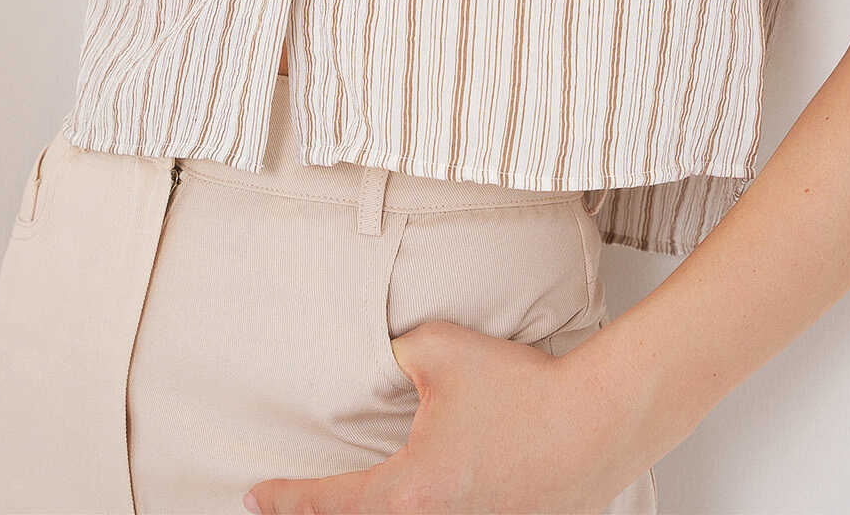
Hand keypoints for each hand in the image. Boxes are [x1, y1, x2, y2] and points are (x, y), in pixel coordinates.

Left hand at [242, 317, 641, 513]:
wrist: (595, 419)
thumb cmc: (521, 389)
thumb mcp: (440, 351)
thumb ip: (398, 354)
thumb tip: (384, 363)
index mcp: (409, 491)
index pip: (330, 503)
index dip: (286, 502)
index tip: (254, 498)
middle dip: (331, 514)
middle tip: (296, 506)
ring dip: (390, 508)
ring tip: (361, 498)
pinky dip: (434, 508)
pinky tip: (441, 490)